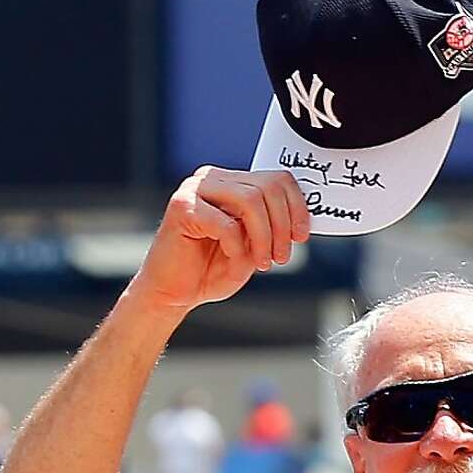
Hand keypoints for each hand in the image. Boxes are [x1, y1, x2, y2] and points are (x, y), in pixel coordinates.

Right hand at [126, 167, 310, 314]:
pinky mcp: (182, 208)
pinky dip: (237, 249)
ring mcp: (195, 190)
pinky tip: (234, 264)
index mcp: (231, 183)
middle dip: (282, 225)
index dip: (297, 206)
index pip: (276, 178)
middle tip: (282, 256)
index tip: (302, 236)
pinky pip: (226, 224)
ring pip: (251, 200)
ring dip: (264, 237)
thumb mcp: (252, 247)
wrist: (170, 294)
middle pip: (267, 187)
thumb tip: (302, 218)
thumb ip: (271, 227)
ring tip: (263, 263)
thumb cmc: (209, 271)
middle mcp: (213, 179)